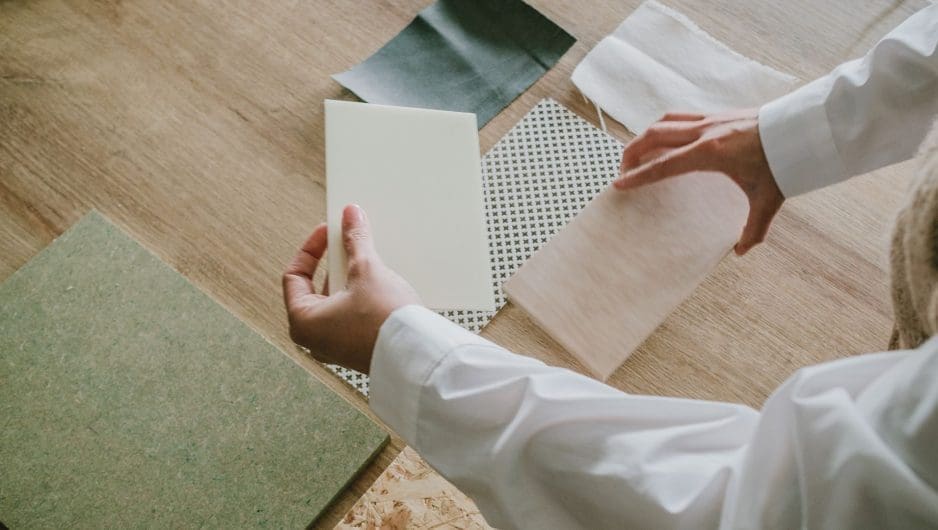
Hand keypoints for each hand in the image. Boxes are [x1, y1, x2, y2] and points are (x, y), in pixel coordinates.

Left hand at [282, 204, 420, 372]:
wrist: (418, 354)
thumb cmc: (384, 322)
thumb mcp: (366, 271)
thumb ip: (355, 240)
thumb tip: (351, 217)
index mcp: (303, 322)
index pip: (295, 275)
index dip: (311, 248)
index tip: (329, 233)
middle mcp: (316, 339)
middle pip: (317, 288)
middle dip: (335, 263)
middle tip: (350, 245)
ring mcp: (338, 346)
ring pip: (337, 302)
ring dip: (351, 280)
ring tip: (369, 264)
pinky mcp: (360, 348)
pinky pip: (353, 316)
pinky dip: (362, 298)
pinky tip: (379, 287)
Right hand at [613, 108, 783, 254]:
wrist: (803, 129)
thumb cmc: (784, 161)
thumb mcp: (769, 200)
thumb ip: (754, 229)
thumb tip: (741, 251)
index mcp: (710, 153)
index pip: (664, 166)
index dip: (638, 176)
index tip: (618, 184)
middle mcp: (705, 132)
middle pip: (654, 136)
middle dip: (633, 152)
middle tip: (622, 169)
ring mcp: (710, 119)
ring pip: (665, 121)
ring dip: (645, 135)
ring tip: (637, 151)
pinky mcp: (718, 114)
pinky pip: (681, 116)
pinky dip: (665, 126)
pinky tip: (666, 138)